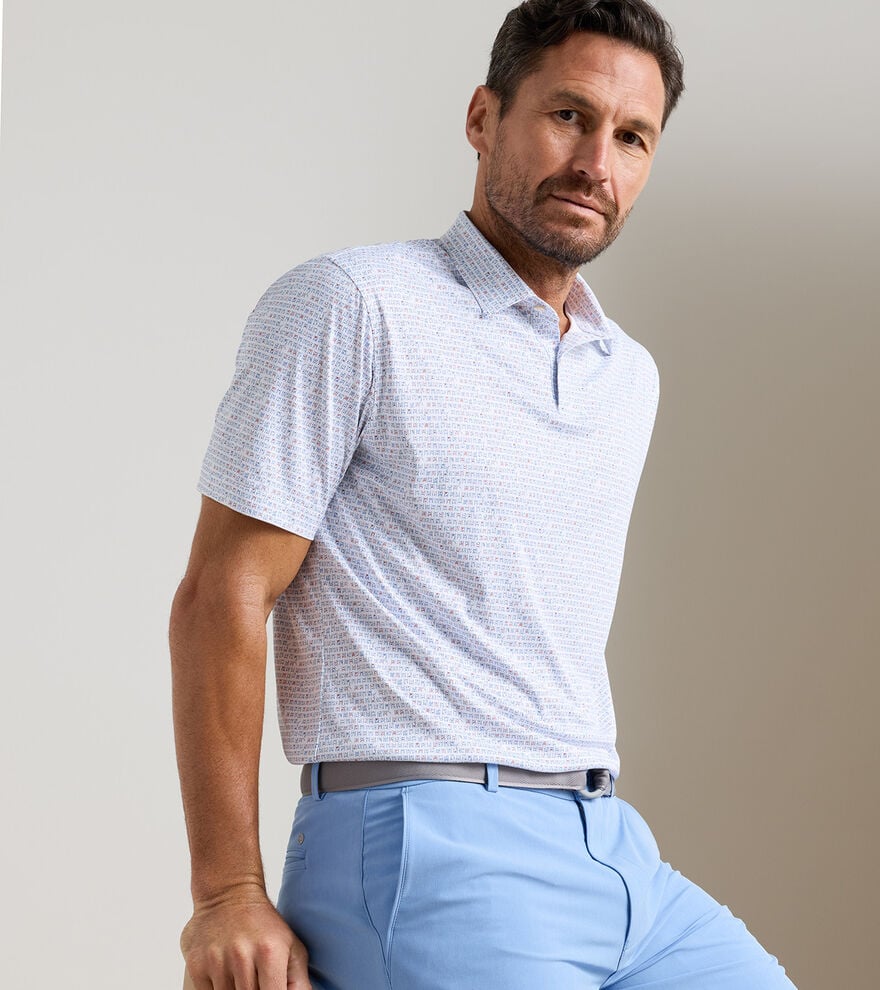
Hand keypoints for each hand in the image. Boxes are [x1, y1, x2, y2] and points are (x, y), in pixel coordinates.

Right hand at [181, 885, 310, 989]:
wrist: (228, 892)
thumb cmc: (265, 925)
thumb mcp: (291, 947)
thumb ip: (299, 981)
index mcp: (270, 953)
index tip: (271, 989)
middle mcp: (242, 956)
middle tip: (257, 979)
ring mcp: (216, 961)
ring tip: (242, 976)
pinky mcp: (196, 965)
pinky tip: (225, 975)